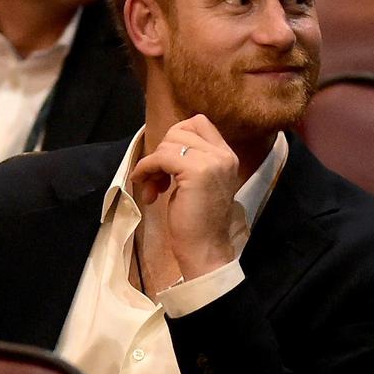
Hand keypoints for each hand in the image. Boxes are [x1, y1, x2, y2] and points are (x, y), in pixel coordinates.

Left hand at [129, 115, 240, 278]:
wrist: (205, 250)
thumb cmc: (197, 222)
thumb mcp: (197, 182)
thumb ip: (189, 160)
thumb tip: (163, 146)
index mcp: (226, 156)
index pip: (198, 123)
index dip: (175, 136)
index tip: (166, 161)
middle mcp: (223, 155)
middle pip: (180, 130)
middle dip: (161, 151)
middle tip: (156, 179)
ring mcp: (213, 161)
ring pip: (168, 143)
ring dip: (152, 165)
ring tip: (153, 189)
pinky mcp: (196, 171)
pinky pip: (160, 157)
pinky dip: (146, 169)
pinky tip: (147, 189)